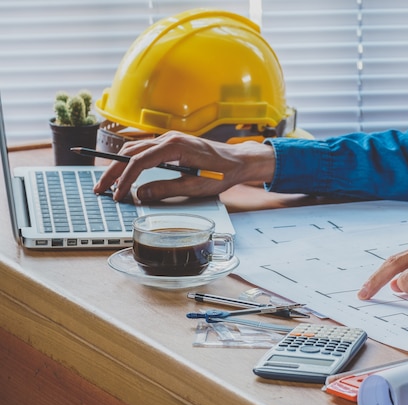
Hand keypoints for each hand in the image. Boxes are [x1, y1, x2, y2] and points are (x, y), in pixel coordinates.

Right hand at [93, 131, 275, 201]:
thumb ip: (167, 189)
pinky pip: (145, 150)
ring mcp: (169, 139)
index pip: (139, 162)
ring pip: (135, 149)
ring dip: (119, 165)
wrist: (239, 161)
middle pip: (131, 152)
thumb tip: (140, 194)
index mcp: (175, 146)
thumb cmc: (222, 172)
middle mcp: (169, 138)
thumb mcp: (195, 187)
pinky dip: (131, 161)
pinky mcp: (172, 144)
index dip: (125, 180)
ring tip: (108, 183)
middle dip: (112, 170)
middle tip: (99, 189)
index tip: (117, 195)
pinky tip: (125, 173)